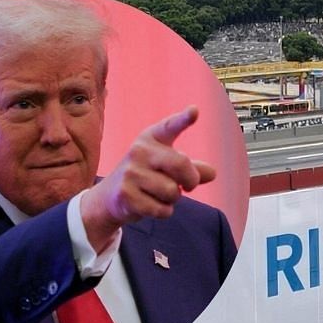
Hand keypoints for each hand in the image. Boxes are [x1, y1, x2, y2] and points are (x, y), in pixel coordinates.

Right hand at [80, 106, 216, 249]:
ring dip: (173, 199)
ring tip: (159, 194)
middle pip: (181, 164)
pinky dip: (164, 211)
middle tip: (189, 186)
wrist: (111, 197)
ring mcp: (131, 173)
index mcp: (151, 139)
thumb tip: (212, 173)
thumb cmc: (147, 177)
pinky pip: (162, 209)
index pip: (169, 127)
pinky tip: (151, 204)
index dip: (183, 119)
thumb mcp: (167, 167)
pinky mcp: (127, 195)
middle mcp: (139, 151)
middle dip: (191, 180)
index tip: (195, 110)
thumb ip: (192, 169)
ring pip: (172, 191)